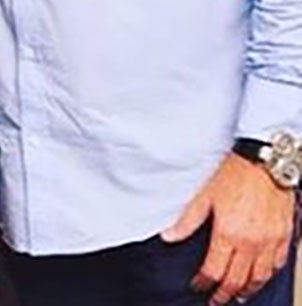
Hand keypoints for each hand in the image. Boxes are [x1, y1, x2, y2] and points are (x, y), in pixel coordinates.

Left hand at [161, 153, 295, 304]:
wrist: (265, 161)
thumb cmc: (235, 173)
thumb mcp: (204, 195)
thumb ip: (187, 220)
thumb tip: (169, 236)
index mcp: (229, 234)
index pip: (214, 270)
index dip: (203, 282)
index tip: (197, 286)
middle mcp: (251, 242)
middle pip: (237, 280)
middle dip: (225, 293)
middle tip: (216, 300)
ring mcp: (270, 241)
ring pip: (260, 277)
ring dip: (248, 289)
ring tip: (239, 296)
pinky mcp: (284, 235)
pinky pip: (277, 264)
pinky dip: (267, 275)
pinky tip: (261, 276)